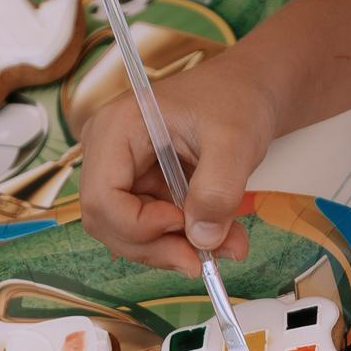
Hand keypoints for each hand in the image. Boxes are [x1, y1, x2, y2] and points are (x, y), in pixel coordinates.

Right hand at [78, 55, 272, 273]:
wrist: (249, 90)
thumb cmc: (237, 100)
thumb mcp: (236, 141)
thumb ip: (217, 191)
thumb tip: (202, 241)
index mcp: (116, 128)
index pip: (101, 197)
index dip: (138, 225)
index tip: (185, 225)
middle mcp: (106, 150)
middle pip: (108, 222)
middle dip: (156, 246)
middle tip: (205, 260)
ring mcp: (120, 170)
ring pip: (127, 233)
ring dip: (173, 249)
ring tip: (226, 247)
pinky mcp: (139, 187)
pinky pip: (148, 229)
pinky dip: (180, 242)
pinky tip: (216, 239)